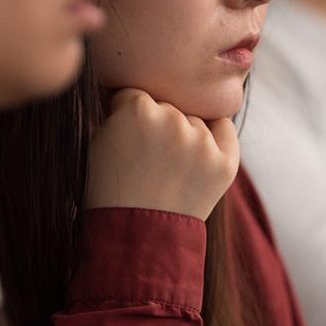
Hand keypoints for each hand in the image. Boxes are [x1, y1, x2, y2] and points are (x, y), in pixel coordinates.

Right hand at [85, 88, 239, 219]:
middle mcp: (172, 121)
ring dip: (185, 134)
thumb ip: (121, 108)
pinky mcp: (225, 162)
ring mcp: (201, 143)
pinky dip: (214, 138)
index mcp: (137, 110)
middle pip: (168, 106)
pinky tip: (197, 156)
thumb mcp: (99, 140)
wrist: (137, 237)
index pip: (137, 94)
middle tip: (148, 156)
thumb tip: (138, 88)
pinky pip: (223, 130)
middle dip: (158, 125)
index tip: (126, 137)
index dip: (127, 115)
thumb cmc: (111, 188)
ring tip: (168, 168)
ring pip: (194, 119)